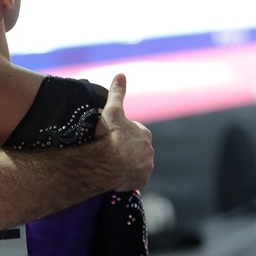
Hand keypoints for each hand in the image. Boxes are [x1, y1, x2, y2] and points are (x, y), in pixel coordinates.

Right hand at [95, 73, 153, 190]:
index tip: (111, 136)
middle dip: (126, 149)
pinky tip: (116, 176)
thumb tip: (120, 74)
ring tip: (111, 164)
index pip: (134, 132)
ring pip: (136, 164)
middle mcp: (149, 150)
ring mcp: (146, 167)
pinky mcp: (140, 181)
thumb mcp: (111, 110)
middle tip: (109, 150)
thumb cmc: (109, 135)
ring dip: (127, 164)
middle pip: (136, 149)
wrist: (106, 162)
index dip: (122, 133)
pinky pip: (134, 179)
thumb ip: (117, 93)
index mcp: (144, 133)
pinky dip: (127, 178)